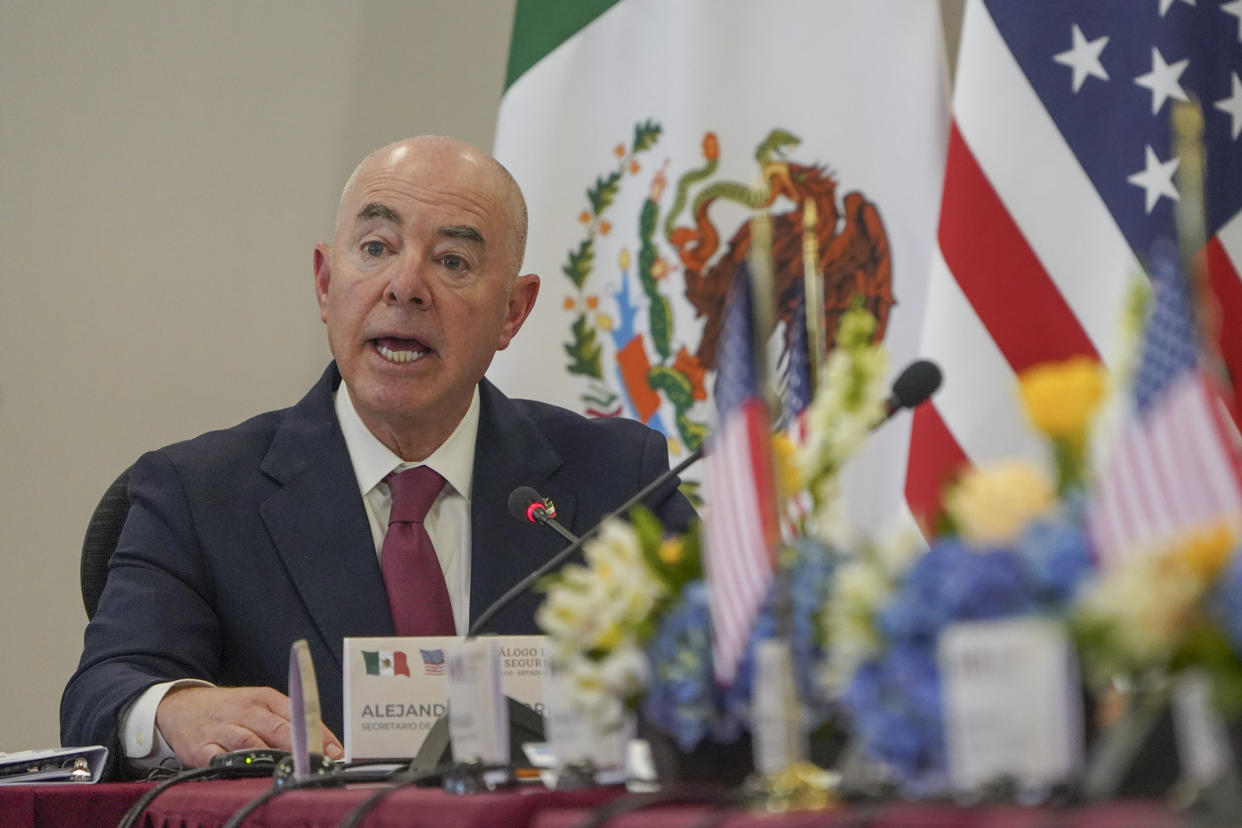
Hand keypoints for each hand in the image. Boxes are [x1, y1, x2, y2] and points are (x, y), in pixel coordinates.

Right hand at [155, 685, 343, 767]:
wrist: (181, 706)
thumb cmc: (229, 709)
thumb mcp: (259, 704)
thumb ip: (288, 722)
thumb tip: (323, 747)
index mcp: (264, 697)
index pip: (298, 712)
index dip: (318, 734)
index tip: (335, 752)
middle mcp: (245, 710)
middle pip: (278, 728)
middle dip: (301, 747)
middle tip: (318, 763)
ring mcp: (222, 729)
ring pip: (252, 743)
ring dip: (274, 759)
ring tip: (293, 772)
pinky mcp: (201, 748)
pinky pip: (221, 760)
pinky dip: (237, 768)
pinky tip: (252, 775)